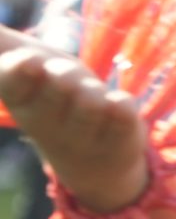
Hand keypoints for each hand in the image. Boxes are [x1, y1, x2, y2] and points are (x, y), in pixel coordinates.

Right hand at [0, 26, 148, 212]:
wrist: (92, 158)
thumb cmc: (52, 94)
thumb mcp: (23, 63)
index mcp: (20, 98)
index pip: (11, 82)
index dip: (19, 70)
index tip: (30, 60)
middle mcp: (45, 121)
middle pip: (59, 84)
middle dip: (67, 73)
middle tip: (68, 76)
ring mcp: (81, 135)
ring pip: (90, 102)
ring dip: (95, 91)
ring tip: (93, 94)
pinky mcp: (117, 140)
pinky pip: (122, 114)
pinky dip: (122, 105)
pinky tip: (119, 104)